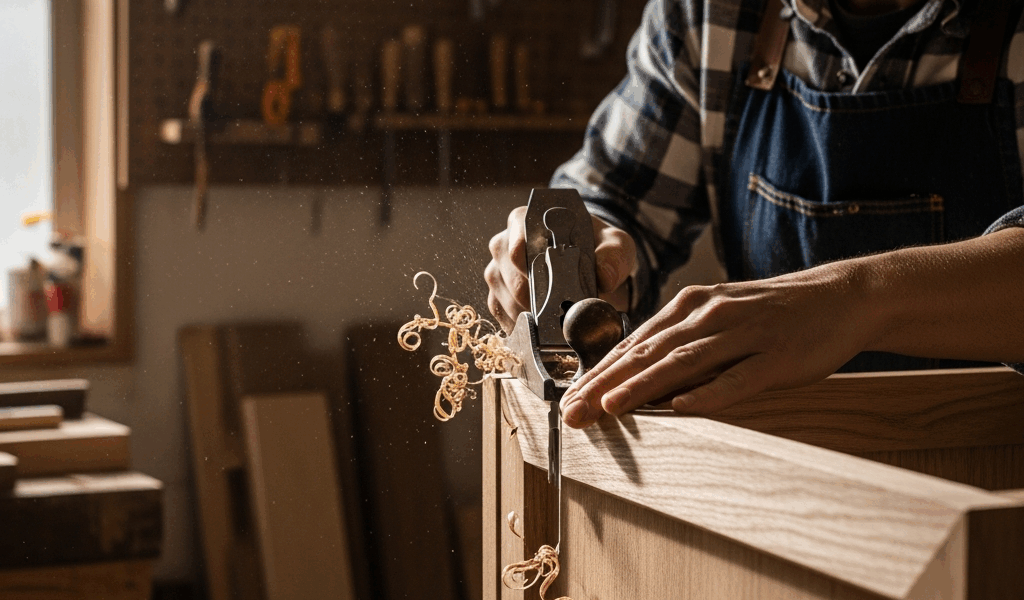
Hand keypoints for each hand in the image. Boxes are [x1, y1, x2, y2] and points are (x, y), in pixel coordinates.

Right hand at [485, 206, 636, 331]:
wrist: (587, 266)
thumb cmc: (595, 247)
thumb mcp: (615, 245)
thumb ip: (614, 256)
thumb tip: (604, 277)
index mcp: (527, 221)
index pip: (517, 242)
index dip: (530, 265)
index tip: (549, 281)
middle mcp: (504, 244)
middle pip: (510, 277)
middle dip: (538, 298)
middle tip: (563, 308)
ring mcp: (497, 272)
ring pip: (505, 299)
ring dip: (532, 315)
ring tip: (558, 319)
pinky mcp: (496, 296)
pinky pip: (502, 316)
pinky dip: (523, 326)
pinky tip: (543, 328)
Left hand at [559, 263, 879, 427]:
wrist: (840, 296)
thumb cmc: (773, 314)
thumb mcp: (718, 317)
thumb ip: (679, 340)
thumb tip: (634, 371)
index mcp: (690, 306)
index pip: (634, 343)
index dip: (598, 373)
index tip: (569, 398)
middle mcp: (710, 314)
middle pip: (648, 352)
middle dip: (605, 383)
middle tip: (573, 411)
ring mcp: (744, 333)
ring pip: (684, 362)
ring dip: (643, 386)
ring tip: (610, 406)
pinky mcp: (777, 355)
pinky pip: (739, 376)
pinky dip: (710, 392)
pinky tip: (683, 406)